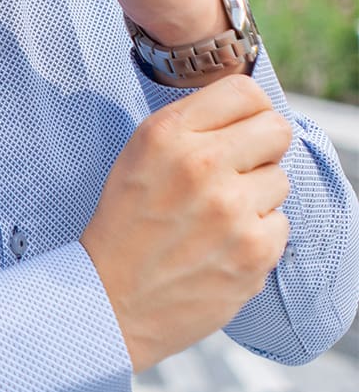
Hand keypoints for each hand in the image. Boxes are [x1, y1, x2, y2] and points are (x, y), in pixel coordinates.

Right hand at [79, 76, 292, 372]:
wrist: (110, 300)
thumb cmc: (123, 226)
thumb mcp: (136, 158)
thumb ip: (189, 128)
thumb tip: (251, 112)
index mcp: (166, 135)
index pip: (245, 91)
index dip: (247, 111)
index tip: (239, 129)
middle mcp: (201, 164)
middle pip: (276, 130)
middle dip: (259, 150)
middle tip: (232, 174)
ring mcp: (232, 209)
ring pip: (280, 180)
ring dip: (255, 197)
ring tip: (214, 219)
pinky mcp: (255, 250)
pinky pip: (281, 223)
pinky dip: (256, 235)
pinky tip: (220, 247)